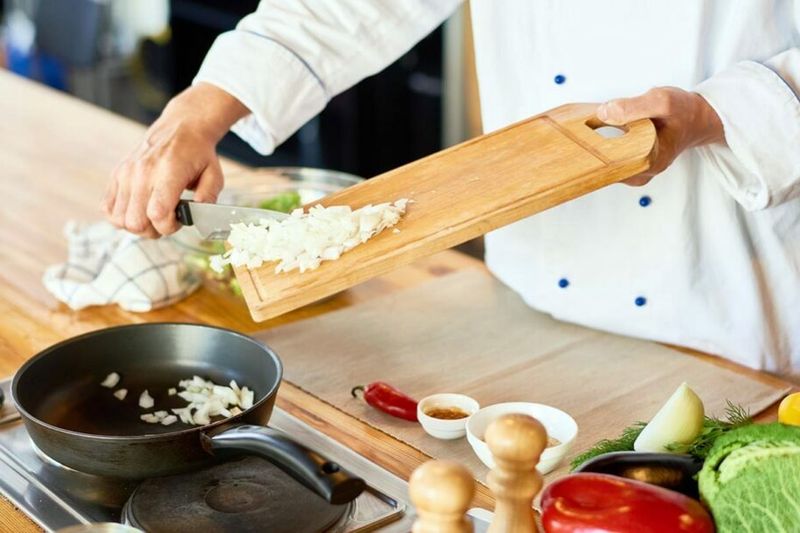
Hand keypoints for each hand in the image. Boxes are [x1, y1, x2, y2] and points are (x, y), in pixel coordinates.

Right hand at [102, 83, 248, 236]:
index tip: (178, 221)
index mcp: (168, 172)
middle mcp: (142, 172)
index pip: (157, 214)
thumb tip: (195, 218)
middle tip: (165, 221)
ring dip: (137, 226)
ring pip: (119, 219)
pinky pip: (107, 208)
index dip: (169, 227)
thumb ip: (208, 199)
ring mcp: (126, 173)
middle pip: (135, 222)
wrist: (181, 128)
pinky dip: (120, 216)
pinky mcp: (116, 174)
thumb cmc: (198, 154)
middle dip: (153, 231)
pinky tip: (138, 210)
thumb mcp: (214, 175)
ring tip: (152, 216)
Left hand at [596, 87, 724, 185]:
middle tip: (587, 126)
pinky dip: (603, 145)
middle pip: (604, 166)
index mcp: (650, 161)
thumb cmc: (683, 111)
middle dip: (592, 146)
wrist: (696, 118)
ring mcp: (636, 172)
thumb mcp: (661, 100)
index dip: (593, 147)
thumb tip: (603, 113)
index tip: (585, 133)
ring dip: (596, 145)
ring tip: (596, 126)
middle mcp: (642, 172)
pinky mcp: (631, 166)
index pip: (610, 163)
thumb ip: (633, 107)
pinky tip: (603, 130)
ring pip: (605, 164)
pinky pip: (610, 160)